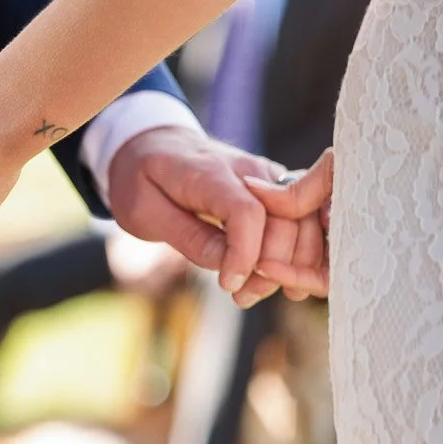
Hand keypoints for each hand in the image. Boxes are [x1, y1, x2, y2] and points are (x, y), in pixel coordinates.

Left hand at [106, 126, 323, 307]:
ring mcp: (266, 177)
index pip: (247, 213)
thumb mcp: (145, 212)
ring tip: (252, 293)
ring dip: (288, 263)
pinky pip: (297, 219)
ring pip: (301, 221)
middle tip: (242, 297)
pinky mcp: (273, 188)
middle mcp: (248, 169)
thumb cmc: (141, 180)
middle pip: (284, 219)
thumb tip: (228, 267)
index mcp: (209, 171)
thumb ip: (188, 237)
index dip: (245, 255)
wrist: (151, 145)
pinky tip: (273, 278)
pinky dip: (293, 251)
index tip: (229, 286)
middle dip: (271, 267)